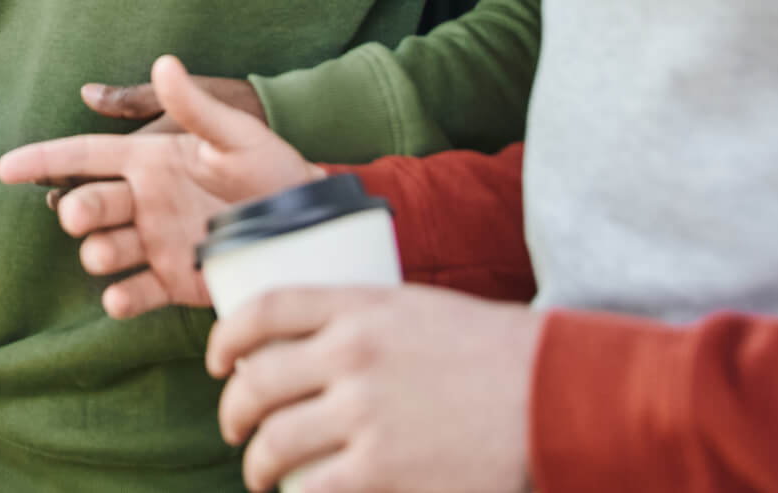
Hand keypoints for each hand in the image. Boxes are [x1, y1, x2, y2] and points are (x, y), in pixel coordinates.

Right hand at [0, 55, 321, 317]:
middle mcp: (144, 202)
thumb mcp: (237, 134)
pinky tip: (119, 299)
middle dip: (76, 209)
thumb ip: (196, 106)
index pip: (84, 156)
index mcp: (150, 161)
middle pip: (88, 204)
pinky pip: (136, 293)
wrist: (307, 228)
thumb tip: (163, 61)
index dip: (43, 160)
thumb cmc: (275, 169)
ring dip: (97, 253)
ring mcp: (155, 243)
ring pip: (104, 250)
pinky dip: (121, 299)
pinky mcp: (173, 282)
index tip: (4, 169)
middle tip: (81, 214)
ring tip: (106, 255)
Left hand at [206, 285, 539, 492]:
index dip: (227, 338)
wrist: (558, 395)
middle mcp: (351, 355)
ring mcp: (365, 415)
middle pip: (258, 382)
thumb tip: (315, 352)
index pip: (264, 309)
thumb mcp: (419, 310)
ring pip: (275, 442)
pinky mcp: (383, 471)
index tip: (219, 363)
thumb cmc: (495, 353)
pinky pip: (313, 490)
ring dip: (256, 465)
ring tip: (260, 473)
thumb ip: (365, 324)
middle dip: (235, 413)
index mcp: (358, 304)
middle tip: (237, 429)